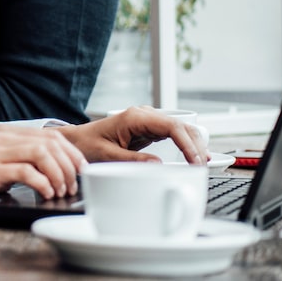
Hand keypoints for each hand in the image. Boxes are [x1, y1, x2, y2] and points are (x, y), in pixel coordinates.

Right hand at [0, 124, 85, 239]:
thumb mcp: (1, 168)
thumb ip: (23, 160)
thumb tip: (62, 165)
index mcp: (3, 134)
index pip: (49, 134)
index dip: (71, 152)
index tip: (81, 171)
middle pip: (49, 142)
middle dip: (69, 165)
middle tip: (73, 186)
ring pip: (40, 153)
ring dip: (58, 175)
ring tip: (60, 191)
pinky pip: (25, 172)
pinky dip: (42, 183)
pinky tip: (45, 194)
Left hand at [54, 105, 209, 164]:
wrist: (77, 140)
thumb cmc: (88, 145)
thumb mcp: (108, 155)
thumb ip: (132, 159)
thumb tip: (159, 164)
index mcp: (135, 118)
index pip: (171, 126)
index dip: (187, 143)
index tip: (195, 160)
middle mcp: (144, 115)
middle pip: (180, 125)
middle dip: (195, 144)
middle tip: (204, 165)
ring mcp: (148, 121)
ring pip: (179, 128)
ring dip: (193, 143)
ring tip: (203, 162)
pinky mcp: (149, 129)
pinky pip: (172, 134)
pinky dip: (185, 144)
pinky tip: (193, 155)